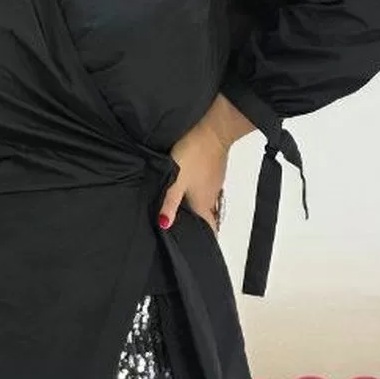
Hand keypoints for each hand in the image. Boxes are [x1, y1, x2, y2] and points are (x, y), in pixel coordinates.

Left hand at [158, 119, 229, 235]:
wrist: (213, 130)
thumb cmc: (193, 156)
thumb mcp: (176, 181)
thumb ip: (169, 203)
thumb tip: (165, 225)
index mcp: (203, 204)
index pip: (210, 229)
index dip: (205, 240)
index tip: (200, 248)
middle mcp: (211, 197)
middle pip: (208, 217)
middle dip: (200, 226)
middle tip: (188, 232)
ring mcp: (214, 184)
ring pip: (208, 203)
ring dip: (200, 210)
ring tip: (185, 213)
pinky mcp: (214, 171)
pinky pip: (208, 189)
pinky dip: (200, 195)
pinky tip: (190, 190)